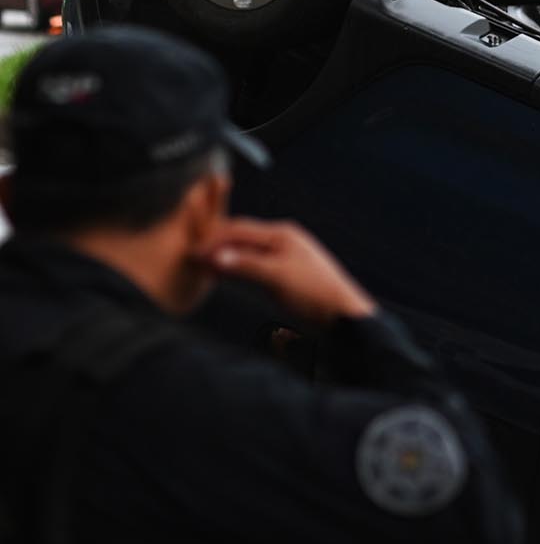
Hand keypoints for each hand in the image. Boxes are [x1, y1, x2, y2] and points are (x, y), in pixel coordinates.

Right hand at [205, 218, 377, 326]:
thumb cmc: (315, 293)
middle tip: (192, 260)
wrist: (343, 314)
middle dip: (216, 247)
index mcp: (282, 234)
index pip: (239, 230)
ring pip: (246, 252)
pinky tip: (223, 275)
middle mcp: (282, 240)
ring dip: (225, 258)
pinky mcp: (284, 273)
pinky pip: (254, 265)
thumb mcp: (277, 277)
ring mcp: (284, 256)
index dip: (213, 240)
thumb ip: (246, 265)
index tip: (192, 253)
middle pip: (241, 237)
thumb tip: (215, 257)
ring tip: (202, 268)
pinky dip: (236, 268)